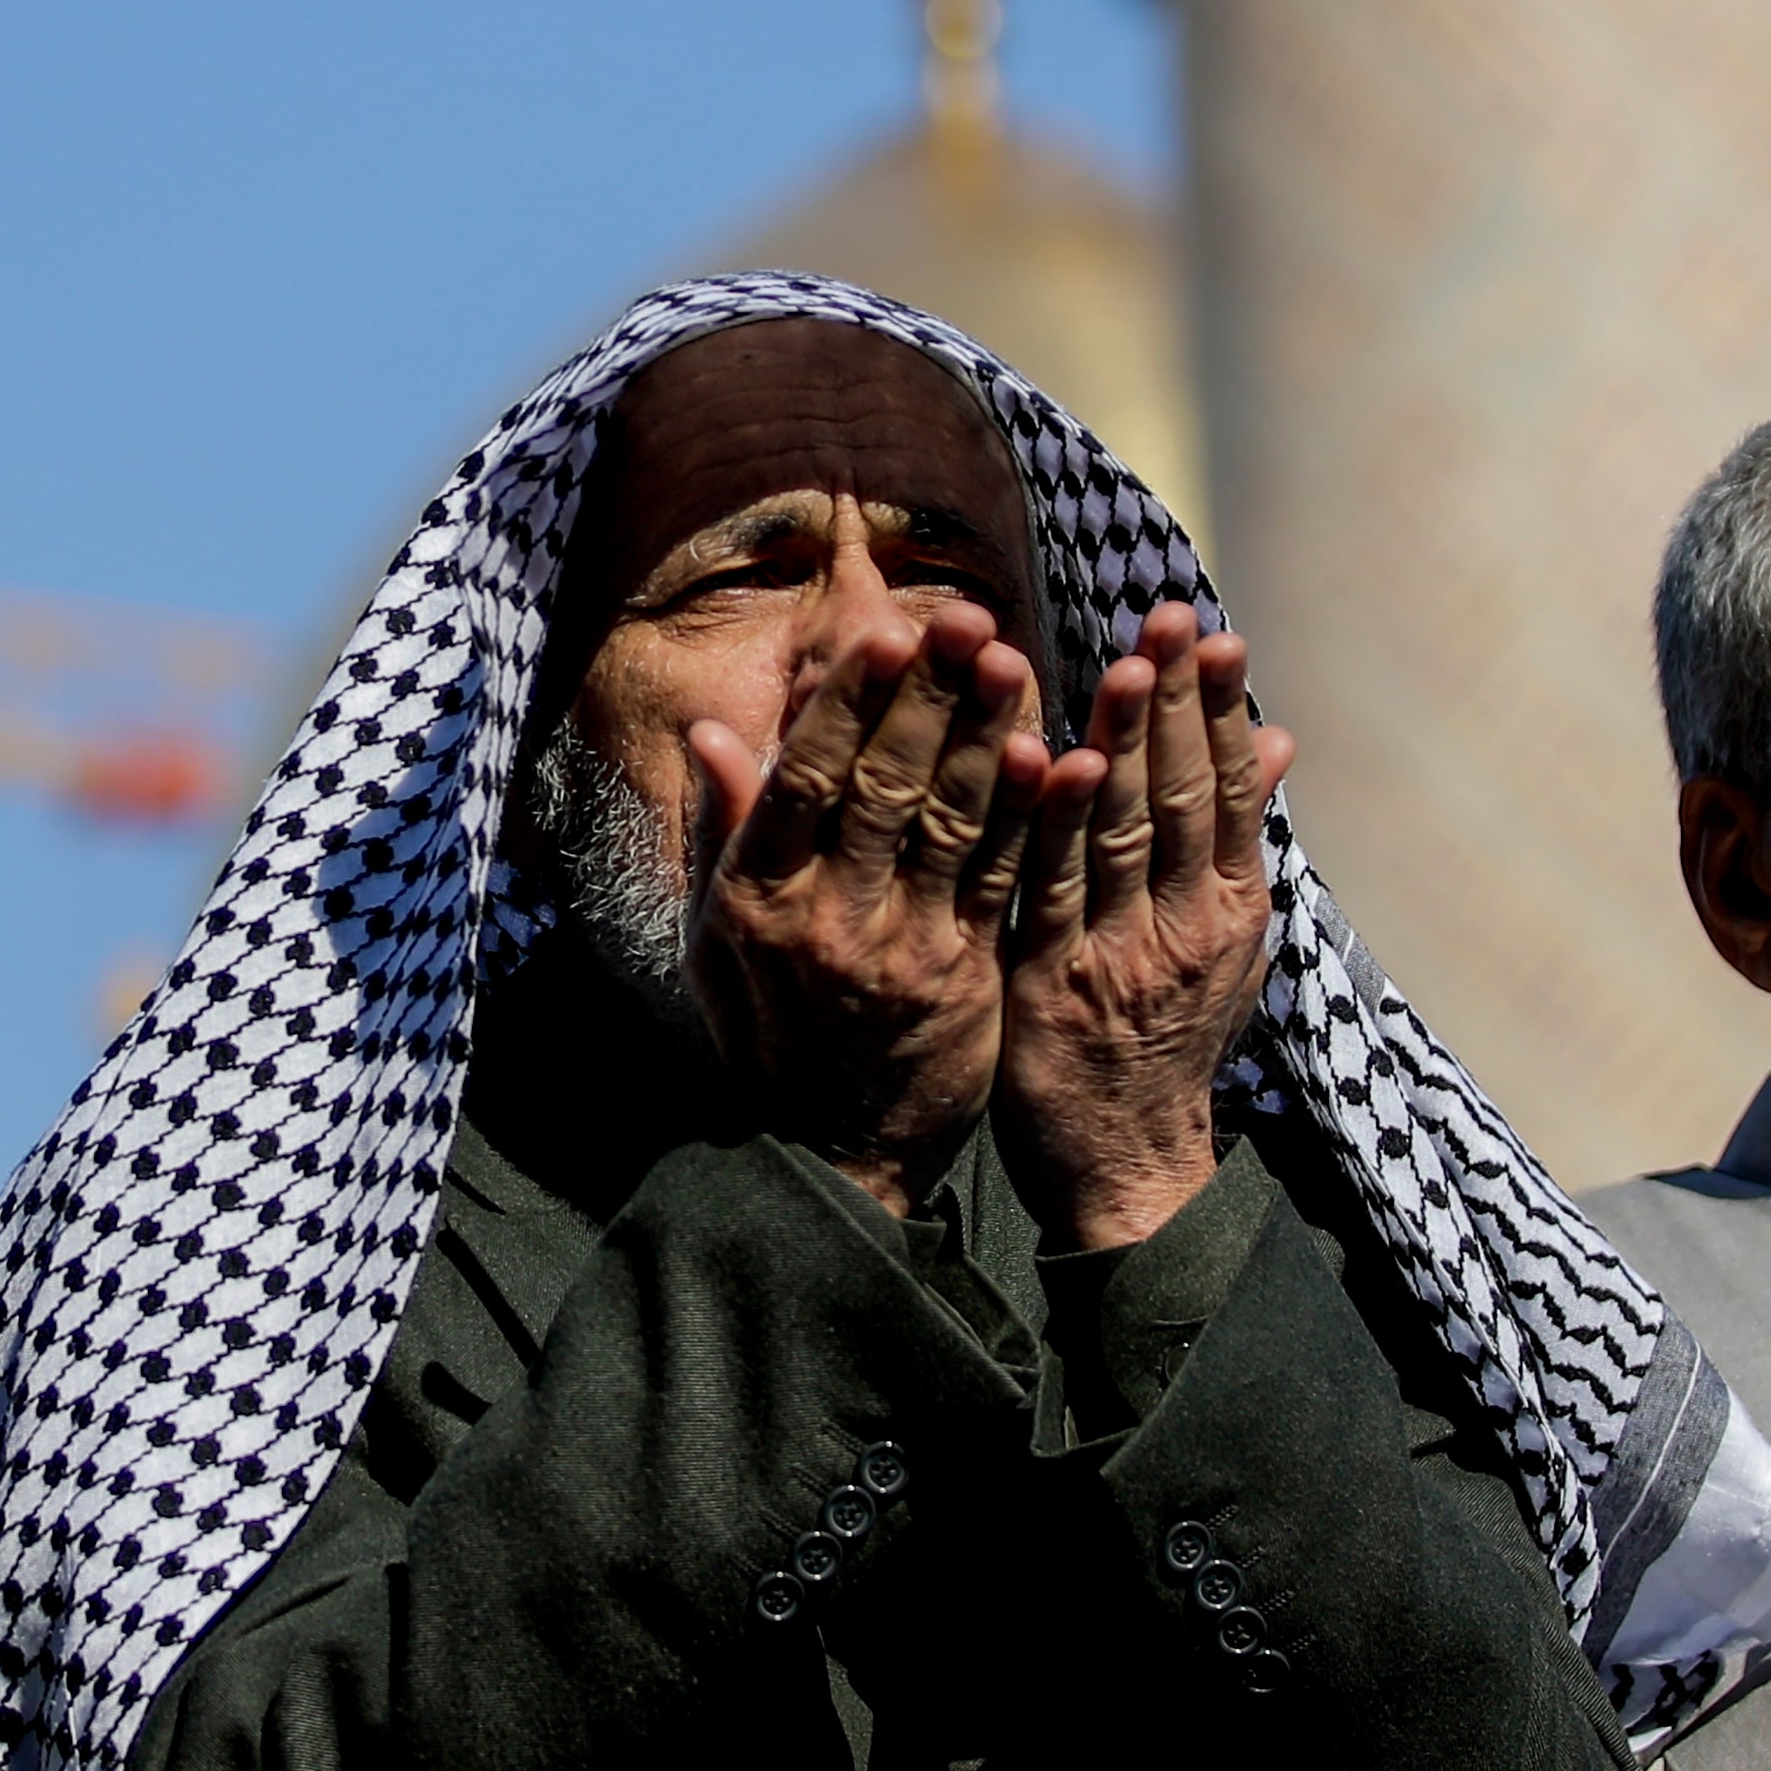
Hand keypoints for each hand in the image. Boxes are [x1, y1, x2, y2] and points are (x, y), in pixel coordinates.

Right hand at [688, 601, 1045, 1212]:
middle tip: (964, 618)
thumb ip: (728, 831)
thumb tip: (712, 730)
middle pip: (884, 787)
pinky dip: (1030, 815)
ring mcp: (901, 951)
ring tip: (1012, 660)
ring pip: (953, 824)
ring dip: (986, 735)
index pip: (804, 781)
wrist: (833, 1151)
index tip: (882, 633)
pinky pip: (1003, 880)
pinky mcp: (967, 978)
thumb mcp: (718, 938)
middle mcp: (827, 920)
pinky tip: (1058, 755)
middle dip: (927, 696)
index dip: (847, 705)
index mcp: (758, 899)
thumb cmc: (769, 1029)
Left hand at [994, 605, 1293, 1252]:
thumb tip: (1279, 737)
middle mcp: (1190, 924)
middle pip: (1187, 794)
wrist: (1127, 1160)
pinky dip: (1059, 822)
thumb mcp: (1227, 939)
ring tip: (1128, 666)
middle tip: (1171, 619)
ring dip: (1127, 742)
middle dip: (1180, 702)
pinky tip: (1056, 761)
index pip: (1233, 789)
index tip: (1217, 635)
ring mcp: (1126, 952)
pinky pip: (1057, 887)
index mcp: (1232, 907)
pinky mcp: (1058, 980)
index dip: (1223, 710)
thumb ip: (1241, 838)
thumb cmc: (1169, 1036)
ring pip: (1128, 829)